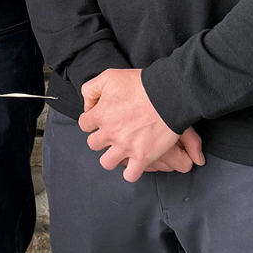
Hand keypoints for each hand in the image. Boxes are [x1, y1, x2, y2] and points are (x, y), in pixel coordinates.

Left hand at [79, 69, 197, 182]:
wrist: (168, 94)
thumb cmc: (140, 84)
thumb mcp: (108, 76)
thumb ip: (91, 90)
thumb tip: (87, 106)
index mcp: (99, 115)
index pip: (84, 124)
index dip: (92, 121)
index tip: (102, 117)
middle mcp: (109, 133)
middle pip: (93, 144)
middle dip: (100, 139)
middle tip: (112, 133)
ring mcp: (125, 147)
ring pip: (107, 163)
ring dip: (111, 157)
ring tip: (120, 150)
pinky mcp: (143, 157)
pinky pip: (130, 175)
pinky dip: (130, 172)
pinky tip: (134, 163)